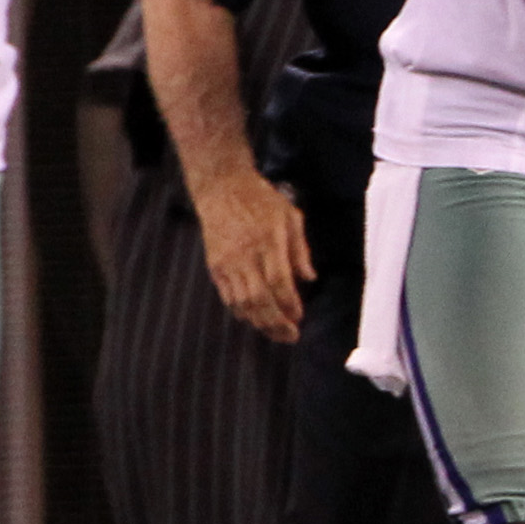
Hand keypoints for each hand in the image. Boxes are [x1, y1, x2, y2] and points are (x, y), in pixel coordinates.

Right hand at [191, 166, 309, 341]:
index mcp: (268, 242)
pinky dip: (240, 311)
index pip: (279, 282)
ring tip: (274, 332)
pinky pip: (227, 296)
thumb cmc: (261, 200)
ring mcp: (227, 262)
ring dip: (258, 322)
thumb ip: (300, 250)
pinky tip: (254, 318)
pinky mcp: (214, 266)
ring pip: (241, 302)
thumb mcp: (291, 216)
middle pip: (259, 298)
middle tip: (290, 336)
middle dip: (275, 323)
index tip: (300, 318)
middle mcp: (245, 255)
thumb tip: (310, 278)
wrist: (221, 187)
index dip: (289, 304)